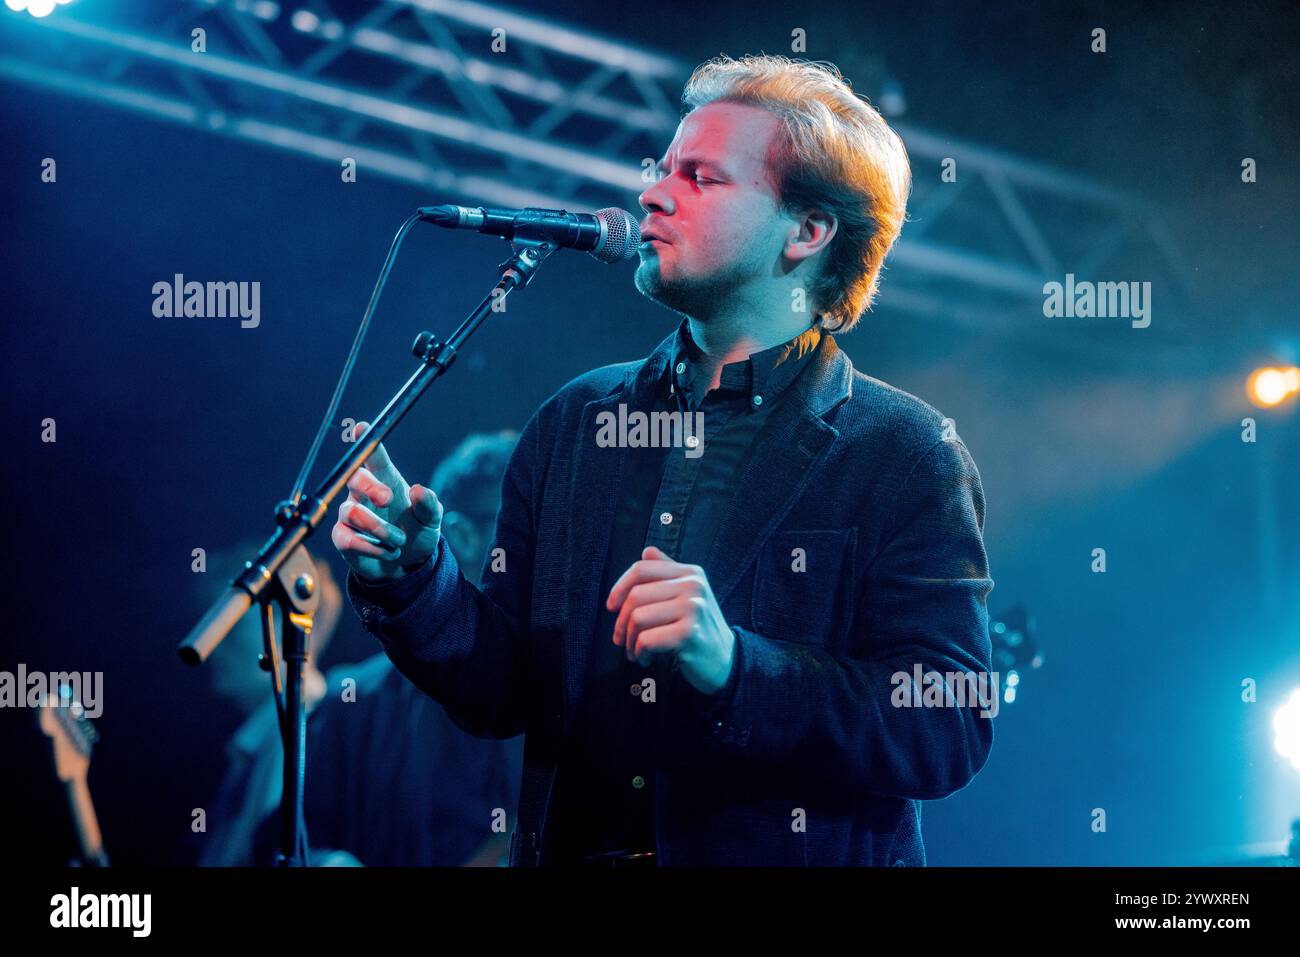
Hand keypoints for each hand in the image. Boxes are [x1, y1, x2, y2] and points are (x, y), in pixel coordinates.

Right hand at [330, 421, 442, 582]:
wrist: (409, 564)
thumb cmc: (417, 531)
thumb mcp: (432, 519)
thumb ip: (429, 504)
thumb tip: (420, 490)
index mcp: (386, 480)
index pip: (373, 456)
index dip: (366, 441)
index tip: (361, 428)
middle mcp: (364, 494)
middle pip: (354, 477)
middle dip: (370, 485)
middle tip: (388, 499)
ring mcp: (351, 515)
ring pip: (353, 512)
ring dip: (381, 529)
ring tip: (399, 541)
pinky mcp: (343, 538)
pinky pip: (347, 538)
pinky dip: (371, 547)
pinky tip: (387, 552)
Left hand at [606, 546, 734, 695]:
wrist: (725, 661)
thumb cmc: (699, 628)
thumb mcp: (688, 595)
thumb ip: (668, 571)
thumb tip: (647, 551)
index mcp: (690, 573)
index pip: (642, 569)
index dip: (619, 587)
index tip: (611, 606)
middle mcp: (693, 586)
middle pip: (635, 596)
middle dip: (621, 622)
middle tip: (621, 639)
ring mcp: (692, 608)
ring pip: (637, 618)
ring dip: (630, 641)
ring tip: (635, 651)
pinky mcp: (688, 634)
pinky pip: (646, 640)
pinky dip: (640, 653)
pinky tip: (647, 659)